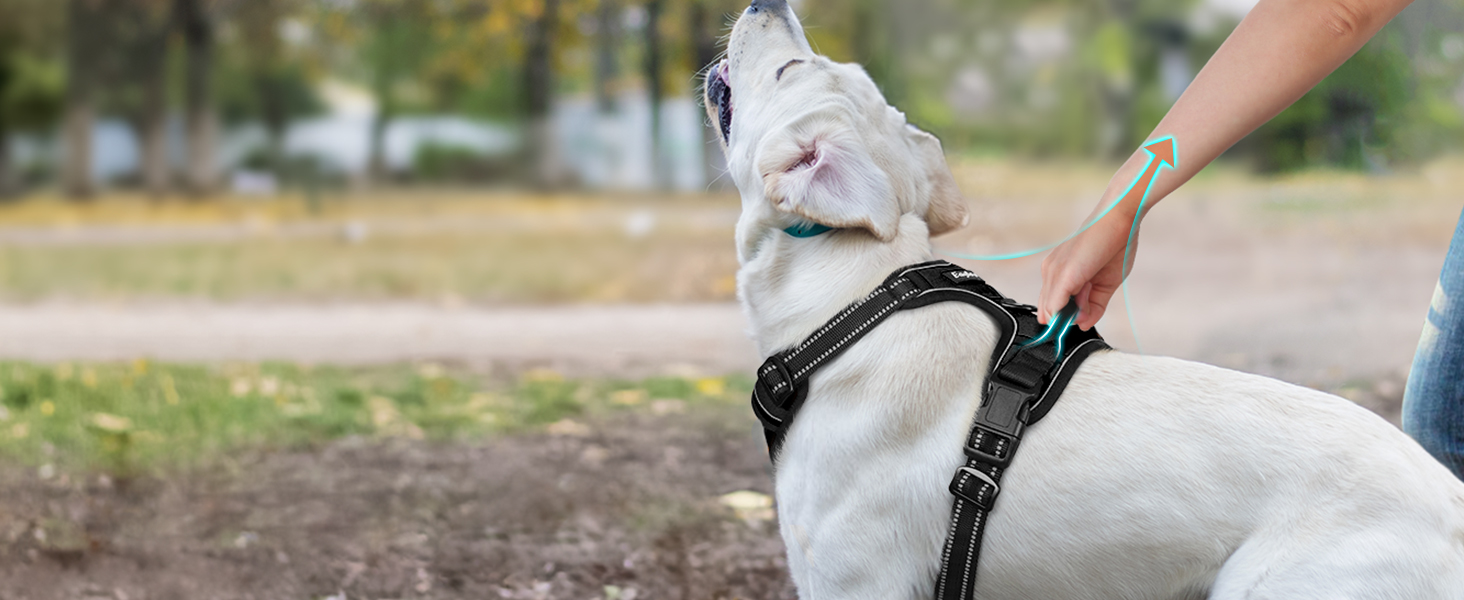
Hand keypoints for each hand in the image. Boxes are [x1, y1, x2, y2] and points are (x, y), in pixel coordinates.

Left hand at [1037, 207, 1140, 330]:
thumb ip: (1093, 307)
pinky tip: (1083, 299)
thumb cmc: (1115, 246)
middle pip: (1048, 311)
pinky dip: (1067, 312)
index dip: (1065, 318)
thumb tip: (1083, 326)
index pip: (1051, 306)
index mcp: (1058, 272)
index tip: (1082, 317)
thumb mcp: (1105, 285)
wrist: (1120, 219)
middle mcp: (1050, 271)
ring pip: (1051, 311)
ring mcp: (1054, 272)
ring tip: (1091, 289)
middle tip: (1088, 304)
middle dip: (1067, 318)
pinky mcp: (1062, 274)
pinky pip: (1055, 305)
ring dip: (1072, 313)